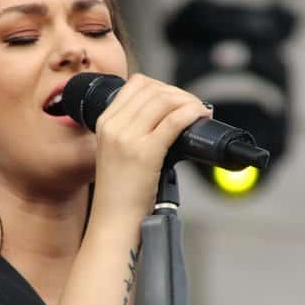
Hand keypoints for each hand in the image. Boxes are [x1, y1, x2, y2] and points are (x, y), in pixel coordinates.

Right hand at [88, 74, 210, 227]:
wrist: (114, 221)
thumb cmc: (119, 193)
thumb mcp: (115, 151)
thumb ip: (131, 130)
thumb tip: (166, 115)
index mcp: (103, 122)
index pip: (136, 84)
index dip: (162, 86)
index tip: (176, 99)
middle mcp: (113, 125)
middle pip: (154, 89)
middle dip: (179, 93)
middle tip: (194, 106)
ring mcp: (128, 138)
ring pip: (165, 100)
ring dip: (189, 101)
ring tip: (199, 112)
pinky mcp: (146, 152)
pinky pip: (175, 120)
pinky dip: (192, 113)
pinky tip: (200, 116)